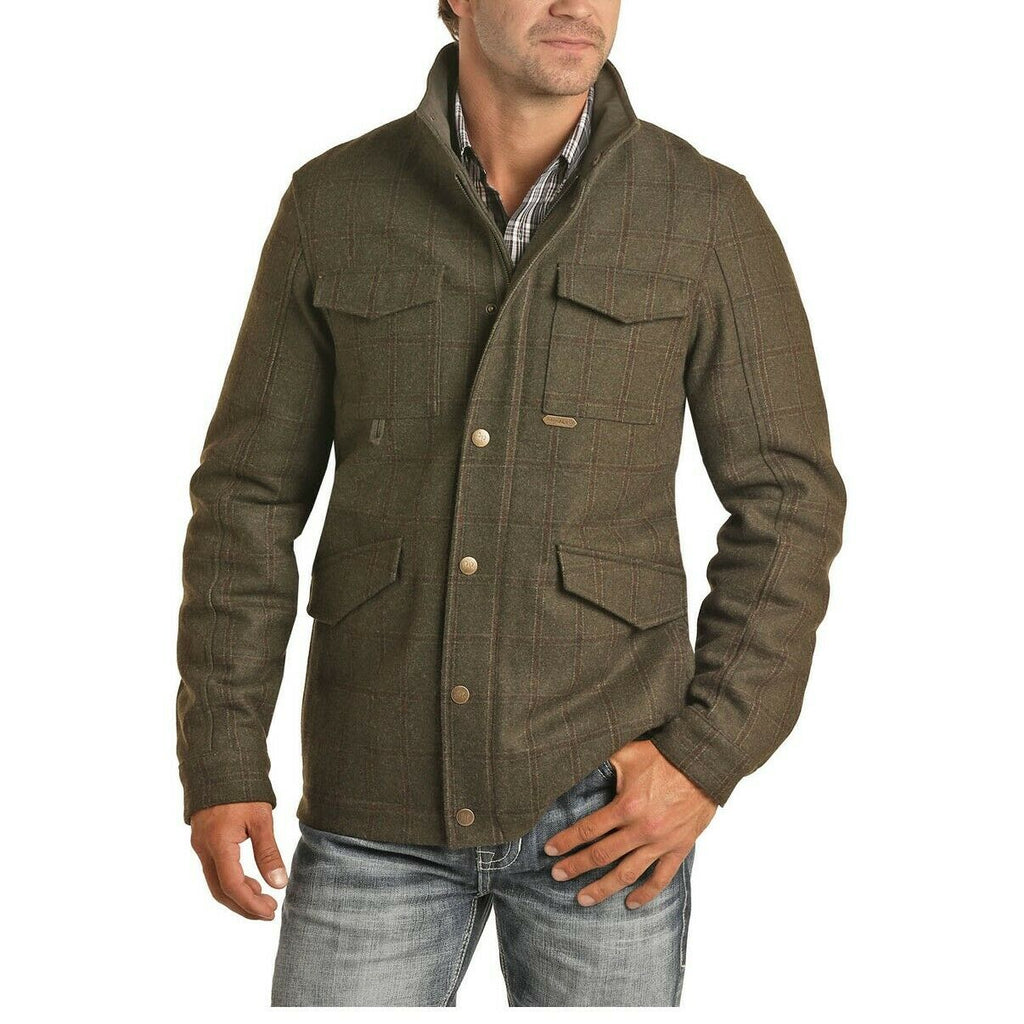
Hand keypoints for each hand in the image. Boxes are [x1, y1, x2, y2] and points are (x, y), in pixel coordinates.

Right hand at [189, 801, 288, 919]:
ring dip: (238, 895)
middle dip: (244, 906)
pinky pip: (215, 871)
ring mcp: (200, 846)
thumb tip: (279, 884)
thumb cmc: (242, 791)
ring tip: (263, 900)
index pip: (232, 886)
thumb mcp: (261, 820)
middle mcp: (204, 849)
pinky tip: (250, 882)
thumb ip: (268, 853)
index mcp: (218, 844)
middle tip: (268, 912)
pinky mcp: (203, 842)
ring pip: (216, 882)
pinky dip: (232, 882)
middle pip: (220, 890)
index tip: (271, 911)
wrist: (220, 766)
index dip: (251, 904)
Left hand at [543, 740, 716, 909]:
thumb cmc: (665, 755)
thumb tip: (578, 764)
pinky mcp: (679, 848)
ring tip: (583, 898)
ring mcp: (661, 842)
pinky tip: (630, 903)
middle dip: (575, 867)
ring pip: (626, 874)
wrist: (703, 764)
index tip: (549, 850)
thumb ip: (603, 763)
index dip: (566, 841)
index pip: (588, 830)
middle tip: (557, 876)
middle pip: (601, 855)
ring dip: (602, 888)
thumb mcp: (628, 753)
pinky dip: (645, 894)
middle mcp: (641, 829)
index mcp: (626, 806)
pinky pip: (661, 878)